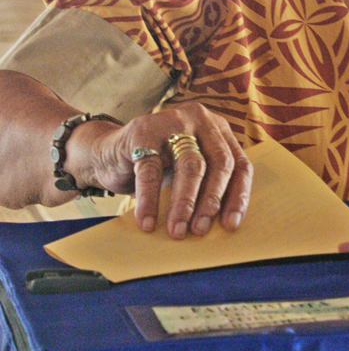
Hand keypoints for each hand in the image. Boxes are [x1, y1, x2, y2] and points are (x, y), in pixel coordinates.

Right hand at [68, 103, 252, 238]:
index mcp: (217, 128)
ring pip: (190, 166)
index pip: (238, 163)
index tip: (231, 224)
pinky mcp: (143, 133)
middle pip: (219, 162)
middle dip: (212, 201)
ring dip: (185, 203)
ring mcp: (172, 122)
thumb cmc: (156, 165)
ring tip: (178, 230)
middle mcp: (199, 120)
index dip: (238, 195)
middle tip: (202, 229)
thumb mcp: (187, 169)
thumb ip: (206, 184)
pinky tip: (147, 221)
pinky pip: (151, 171)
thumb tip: (222, 225)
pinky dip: (149, 200)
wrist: (108, 151)